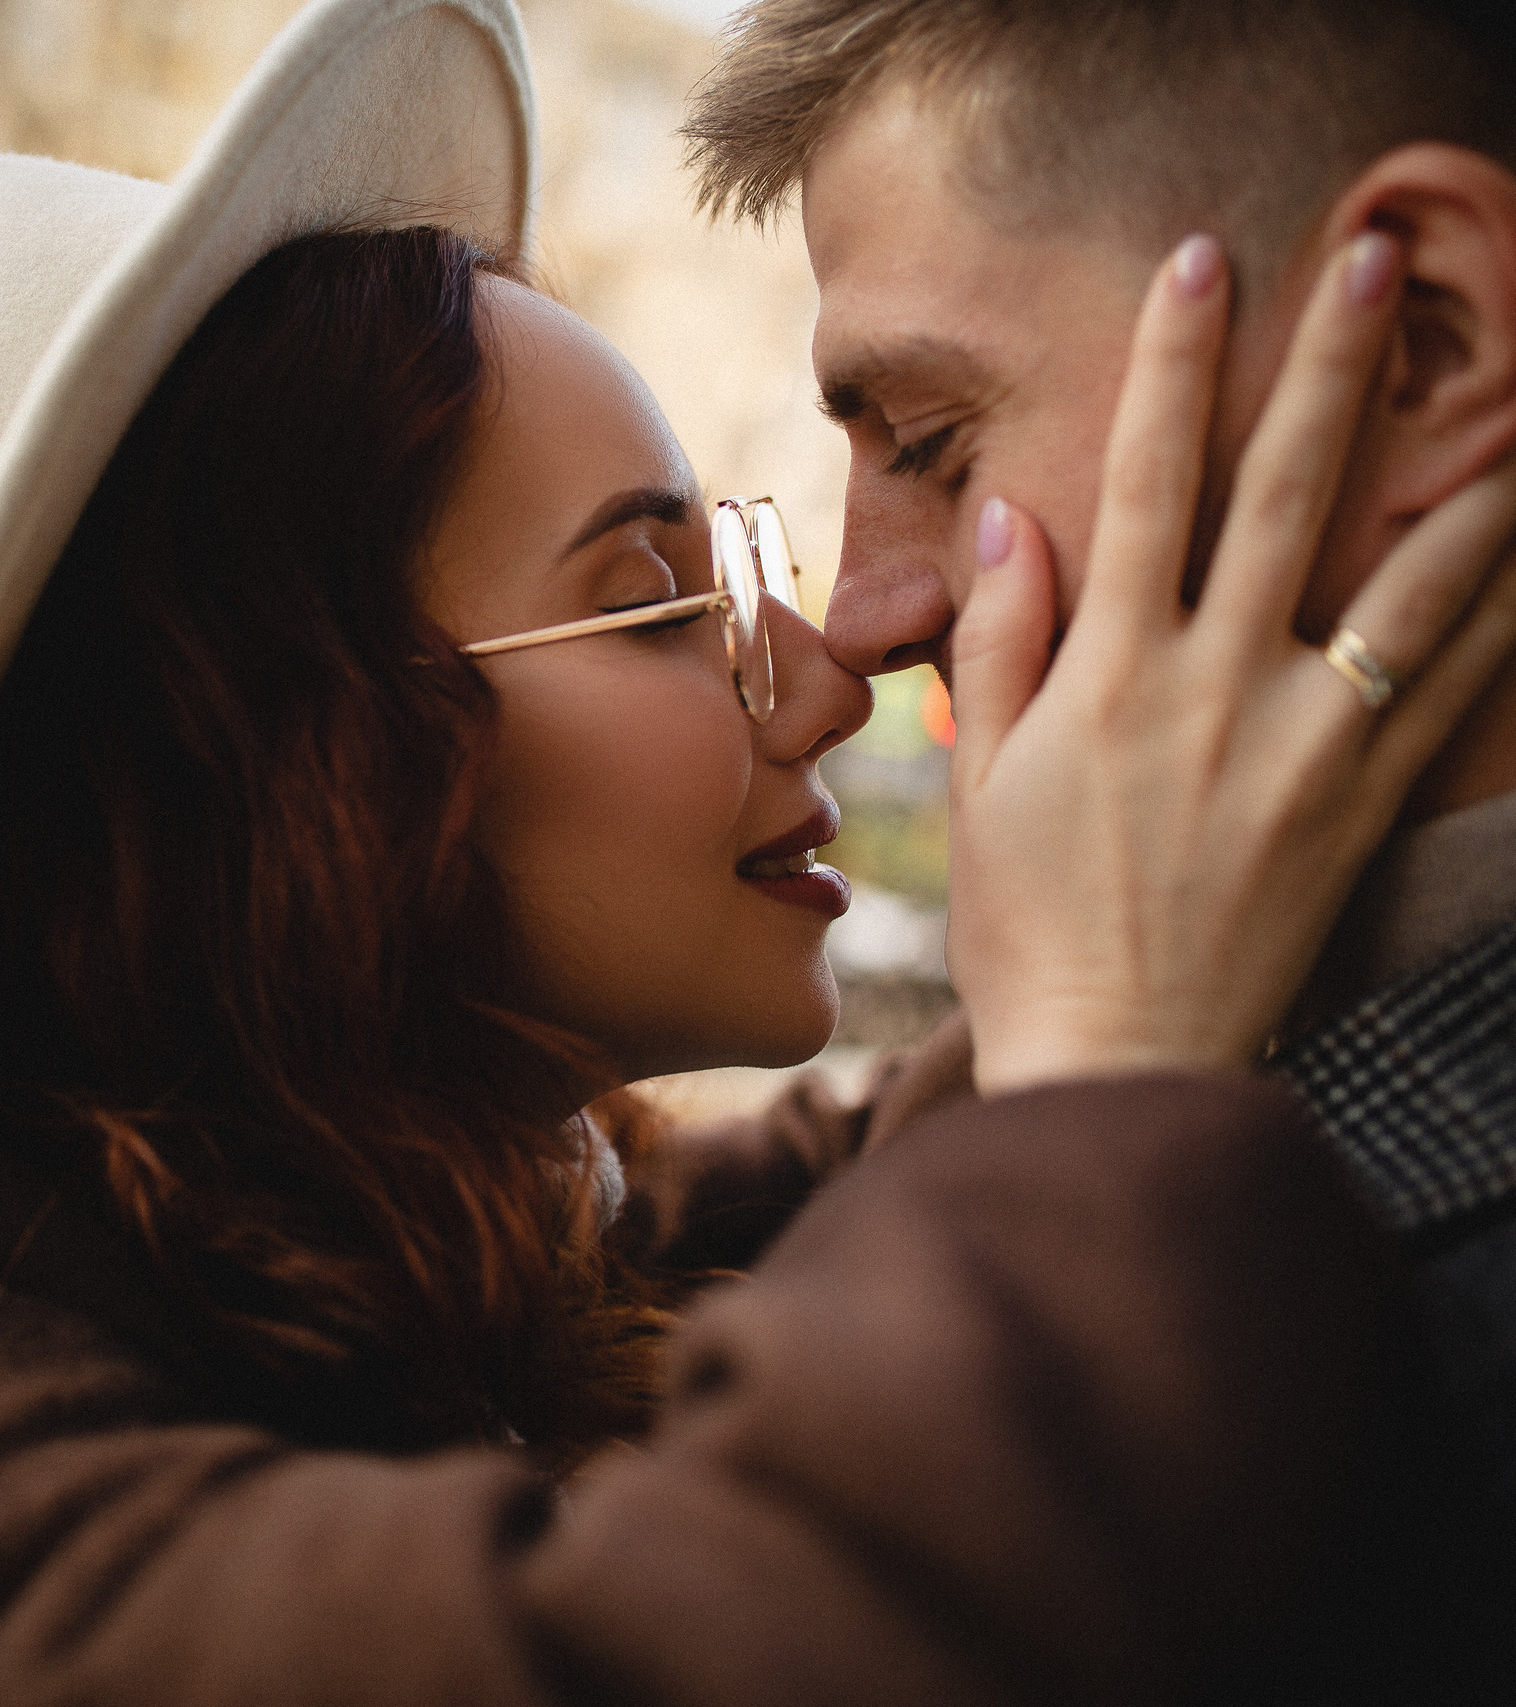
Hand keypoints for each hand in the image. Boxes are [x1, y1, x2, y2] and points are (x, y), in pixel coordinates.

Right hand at [945, 231, 1515, 1094]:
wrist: (1126, 1058)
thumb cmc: (1030, 924)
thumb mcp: (979, 786)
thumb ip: (1001, 645)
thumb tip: (1017, 520)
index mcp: (1110, 678)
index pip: (1141, 482)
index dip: (1171, 364)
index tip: (1200, 259)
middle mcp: (1216, 690)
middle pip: (1288, 494)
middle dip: (1332, 364)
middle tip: (1378, 256)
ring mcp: (1306, 744)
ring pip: (1411, 578)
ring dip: (1468, 468)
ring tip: (1513, 383)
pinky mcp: (1364, 802)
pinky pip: (1453, 683)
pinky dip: (1501, 604)